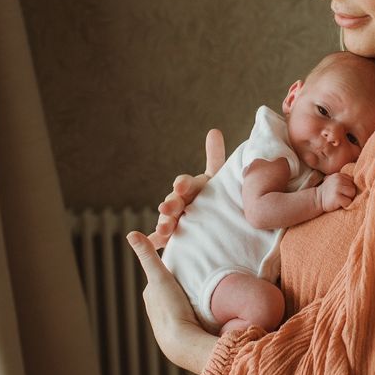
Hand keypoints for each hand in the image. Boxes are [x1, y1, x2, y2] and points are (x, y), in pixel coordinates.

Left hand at [127, 230, 217, 373]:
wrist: (182, 342)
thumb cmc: (170, 308)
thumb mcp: (159, 276)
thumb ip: (148, 256)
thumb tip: (131, 233)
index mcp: (150, 295)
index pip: (162, 273)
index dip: (173, 264)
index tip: (187, 256)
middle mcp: (156, 308)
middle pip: (171, 287)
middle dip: (182, 280)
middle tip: (199, 271)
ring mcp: (168, 320)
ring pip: (180, 301)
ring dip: (190, 295)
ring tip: (204, 289)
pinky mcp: (182, 330)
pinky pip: (188, 313)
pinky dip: (194, 308)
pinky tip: (205, 308)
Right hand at [149, 128, 225, 247]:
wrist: (220, 219)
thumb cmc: (218, 194)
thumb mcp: (220, 178)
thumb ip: (215, 157)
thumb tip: (213, 131)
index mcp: (193, 187)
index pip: (186, 183)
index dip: (183, 184)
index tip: (182, 186)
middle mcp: (182, 201)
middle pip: (175, 201)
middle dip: (172, 204)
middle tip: (170, 208)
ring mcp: (176, 217)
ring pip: (167, 219)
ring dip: (164, 223)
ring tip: (164, 229)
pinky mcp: (173, 234)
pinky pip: (162, 238)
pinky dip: (156, 241)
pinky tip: (154, 243)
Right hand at [318, 173, 356, 212]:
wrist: (316, 199)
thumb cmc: (329, 192)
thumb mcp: (336, 182)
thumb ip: (345, 180)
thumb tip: (361, 183)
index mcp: (340, 175)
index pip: (353, 181)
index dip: (350, 188)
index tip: (343, 192)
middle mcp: (339, 179)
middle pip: (354, 188)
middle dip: (350, 194)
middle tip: (341, 197)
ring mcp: (337, 187)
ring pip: (352, 194)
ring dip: (348, 199)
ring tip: (340, 200)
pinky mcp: (336, 197)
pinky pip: (348, 202)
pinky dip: (345, 205)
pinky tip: (338, 204)